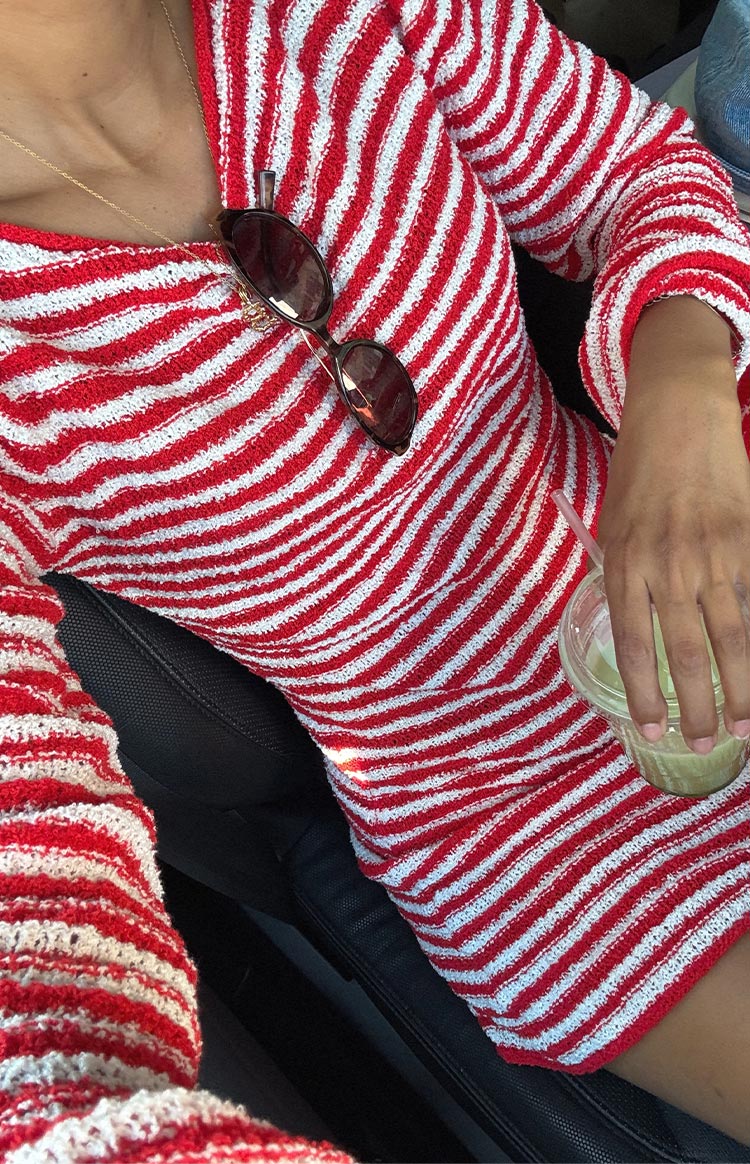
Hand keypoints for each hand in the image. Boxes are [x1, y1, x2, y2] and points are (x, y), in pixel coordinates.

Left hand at [597, 296, 749, 752]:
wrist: (677, 412)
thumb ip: (626, 579)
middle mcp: (666, 568)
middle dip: (698, 709)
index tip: (652, 730)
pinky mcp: (746, 538)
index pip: (634, 649)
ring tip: (745, 727)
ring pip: (731, 639)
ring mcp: (712, 555)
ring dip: (741, 690)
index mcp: (624, 567)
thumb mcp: (613, 527)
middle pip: (685, 657)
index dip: (645, 696)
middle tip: (708, 745)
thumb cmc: (639, 472)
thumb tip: (634, 629)